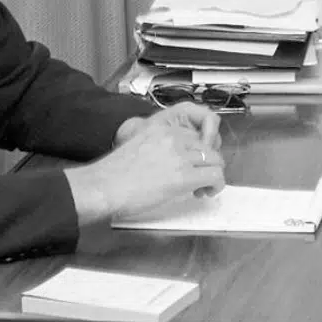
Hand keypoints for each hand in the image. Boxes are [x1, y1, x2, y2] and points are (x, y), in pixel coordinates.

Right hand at [67, 109, 226, 225]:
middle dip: (207, 164)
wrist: (104, 186)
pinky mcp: (185, 175)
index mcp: (160, 128)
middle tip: (197, 180)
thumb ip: (157, 150)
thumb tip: (170, 164)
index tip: (190, 166)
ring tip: (200, 188)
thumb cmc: (113, 175)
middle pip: (208, 146)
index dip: (197, 153)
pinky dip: (215, 186)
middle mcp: (173, 137)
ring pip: (216, 160)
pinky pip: (216, 176)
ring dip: (212, 175)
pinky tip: (204, 193)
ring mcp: (180, 155)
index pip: (194, 135)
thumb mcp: (137, 149)